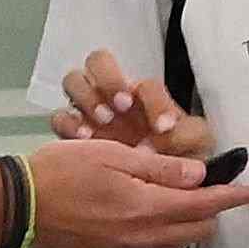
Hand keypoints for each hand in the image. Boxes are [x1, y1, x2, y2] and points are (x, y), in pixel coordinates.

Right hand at [26, 135, 233, 247]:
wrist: (15, 212)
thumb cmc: (59, 174)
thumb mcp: (111, 157)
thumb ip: (159, 168)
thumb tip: (199, 175)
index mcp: (147, 209)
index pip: (204, 205)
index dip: (231, 197)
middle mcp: (143, 238)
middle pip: (197, 230)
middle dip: (213, 211)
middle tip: (213, 188)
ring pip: (177, 243)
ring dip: (190, 225)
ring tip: (187, 201)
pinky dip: (167, 237)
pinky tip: (156, 220)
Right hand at [54, 51, 206, 156]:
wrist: (144, 186)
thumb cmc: (169, 158)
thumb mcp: (188, 147)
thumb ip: (186, 138)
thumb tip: (173, 140)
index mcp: (145, 99)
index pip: (147, 86)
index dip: (157, 103)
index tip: (164, 127)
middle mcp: (114, 97)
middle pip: (99, 62)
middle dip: (110, 80)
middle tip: (122, 105)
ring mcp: (90, 111)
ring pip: (74, 81)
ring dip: (87, 97)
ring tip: (102, 120)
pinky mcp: (73, 131)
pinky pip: (60, 116)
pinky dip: (69, 124)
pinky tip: (84, 138)